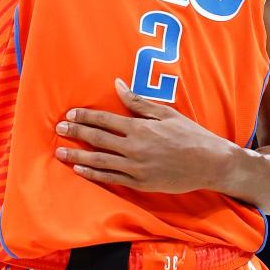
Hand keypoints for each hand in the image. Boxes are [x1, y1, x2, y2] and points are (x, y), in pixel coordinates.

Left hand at [55, 79, 235, 191]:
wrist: (210, 163)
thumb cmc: (190, 135)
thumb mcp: (166, 113)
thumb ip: (138, 102)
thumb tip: (117, 85)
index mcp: (140, 128)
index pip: (105, 120)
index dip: (86, 116)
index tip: (70, 113)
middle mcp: (134, 148)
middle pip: (97, 139)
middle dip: (76, 132)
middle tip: (59, 128)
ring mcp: (136, 168)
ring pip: (99, 161)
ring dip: (77, 156)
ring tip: (60, 152)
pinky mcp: (140, 183)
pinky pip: (111, 178)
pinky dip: (93, 174)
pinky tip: (80, 170)